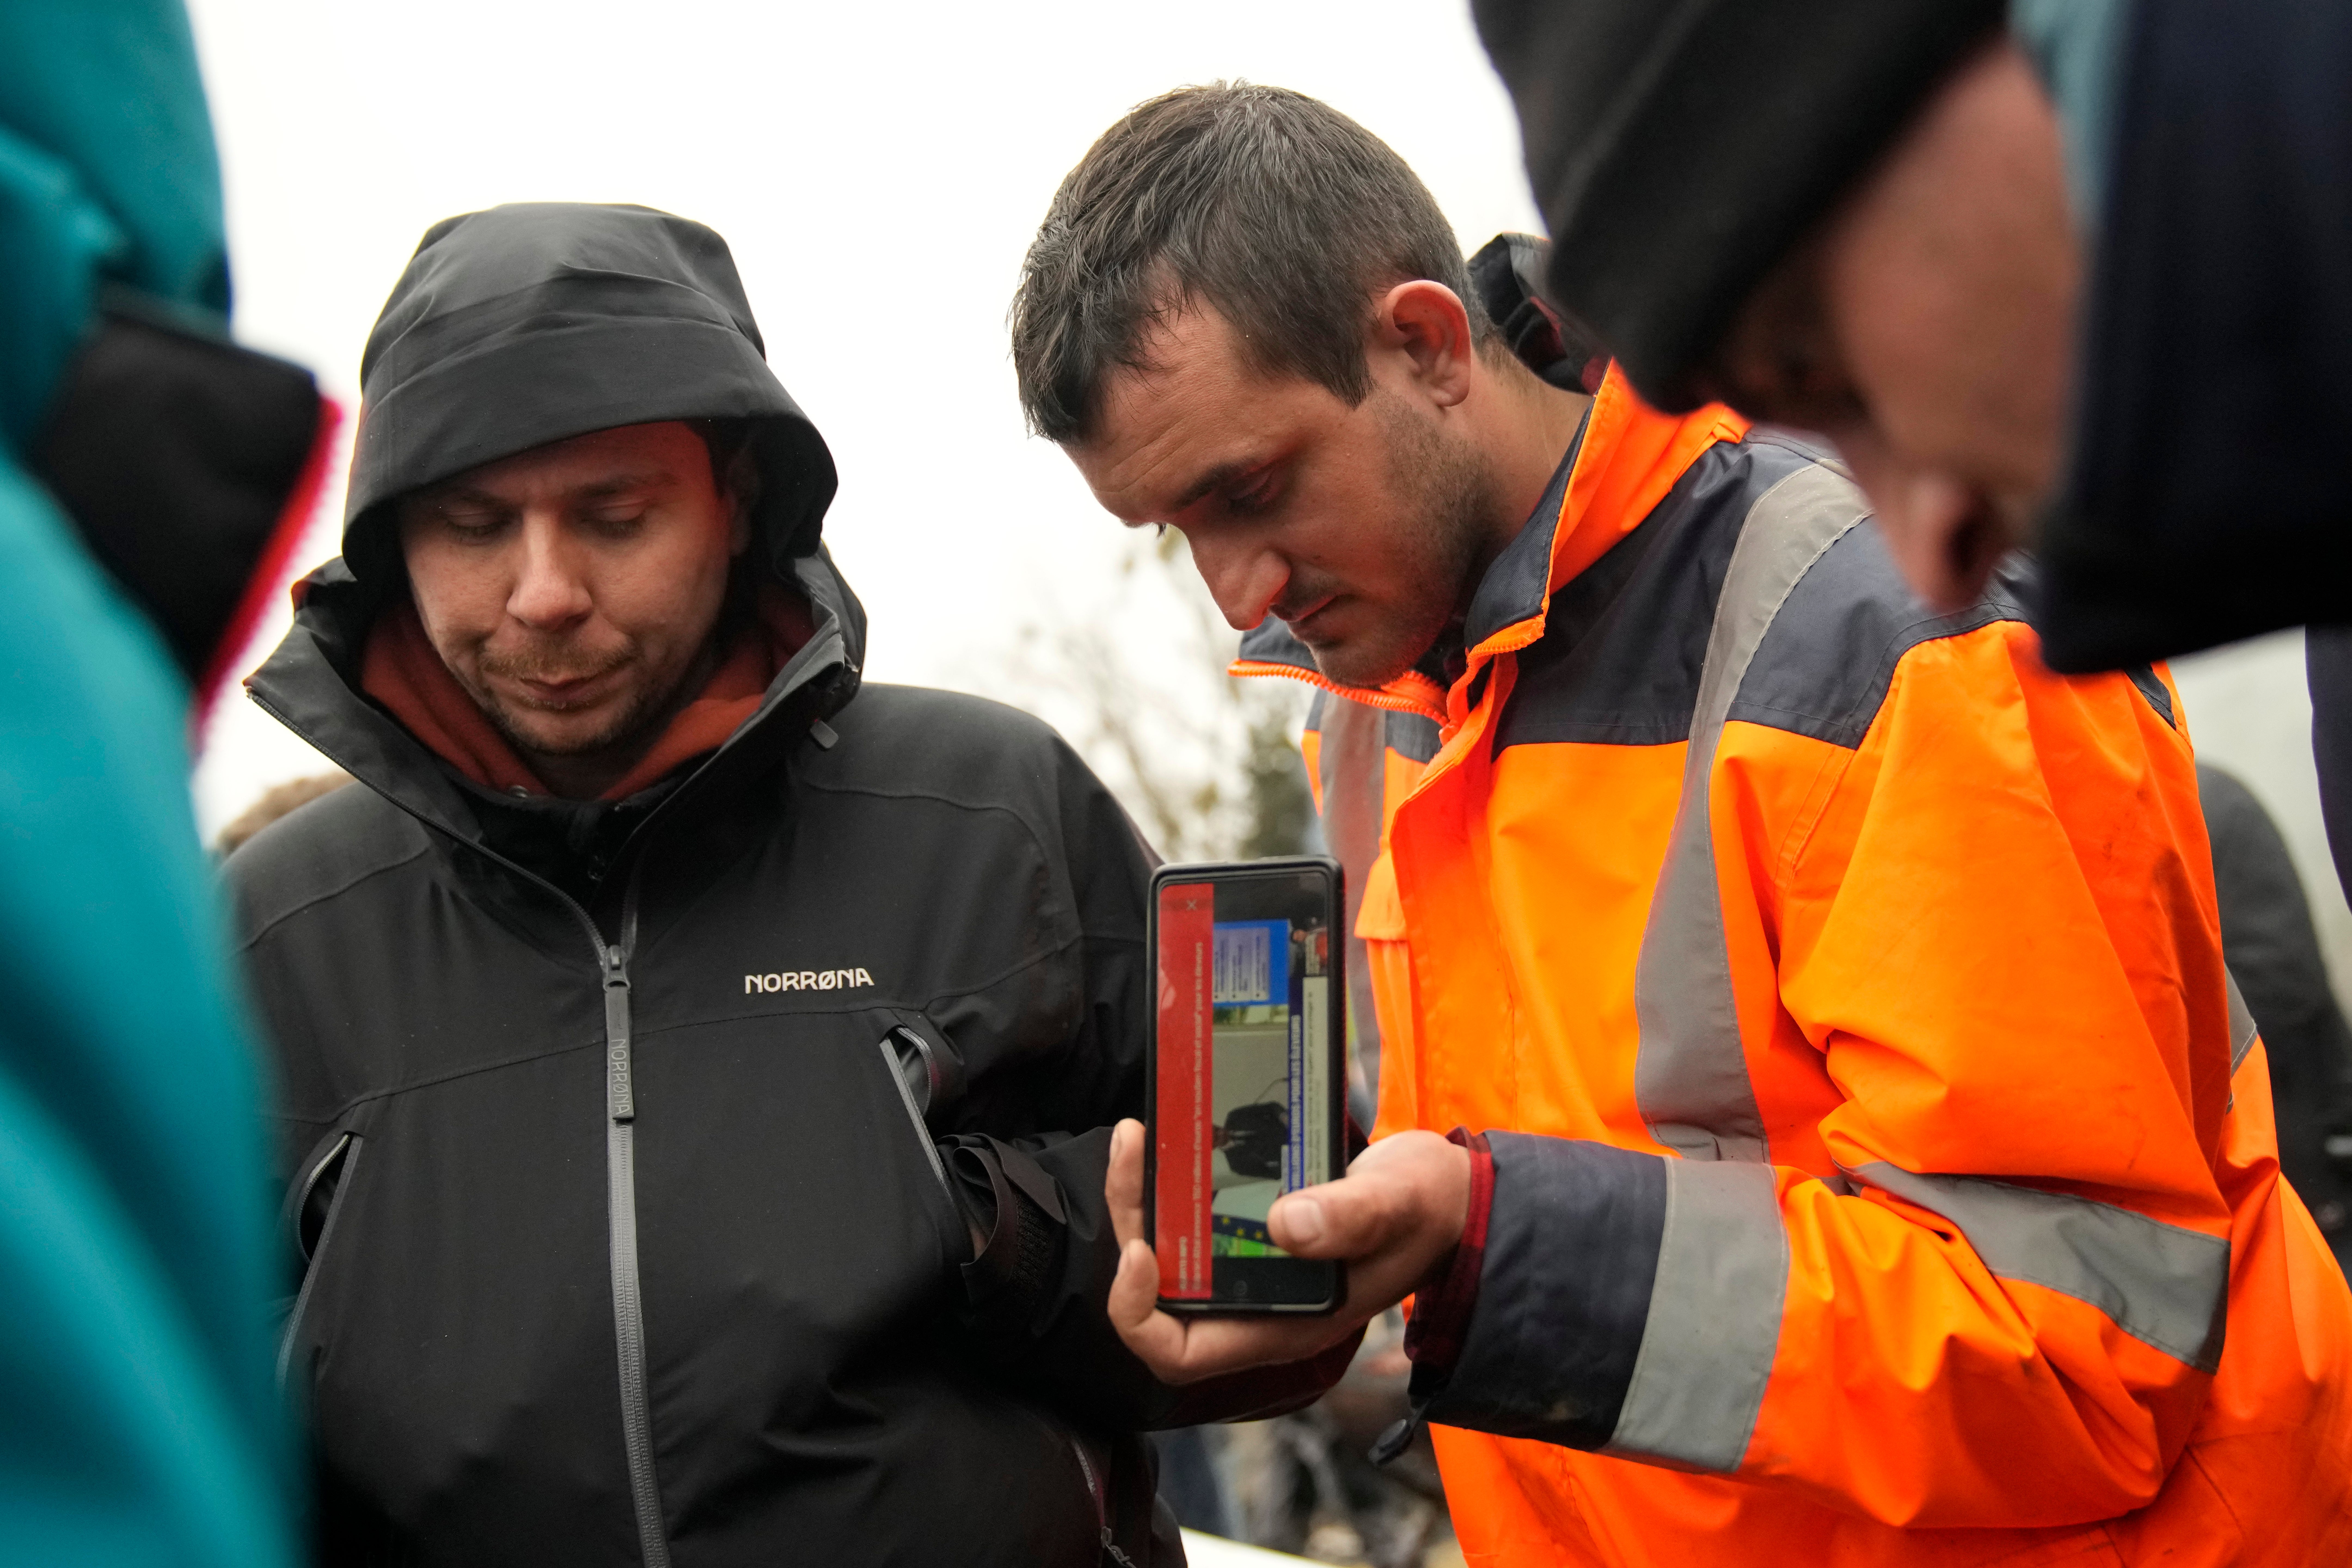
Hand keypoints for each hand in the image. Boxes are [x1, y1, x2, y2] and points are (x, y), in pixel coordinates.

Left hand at [1103, 1118, 1470, 1383]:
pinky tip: (1171, 1136)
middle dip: (1134, 1226)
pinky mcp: (1255, 1230)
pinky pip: (1192, 1220)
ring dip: (1144, 1197)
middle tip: (1134, 1152)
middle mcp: (1258, 1306)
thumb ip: (1350, 1219)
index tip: (1139, 1249)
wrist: (1445, 1193)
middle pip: (1159, 1293)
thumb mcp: (1396, 1205)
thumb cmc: (1426, 1209)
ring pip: (1168, 1250)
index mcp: (1285, 1326)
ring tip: (1139, 1135)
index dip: (1140, 1312)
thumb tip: (1285, 1226)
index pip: (1181, 1353)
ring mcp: (1254, 1270)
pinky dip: (1172, 1182)